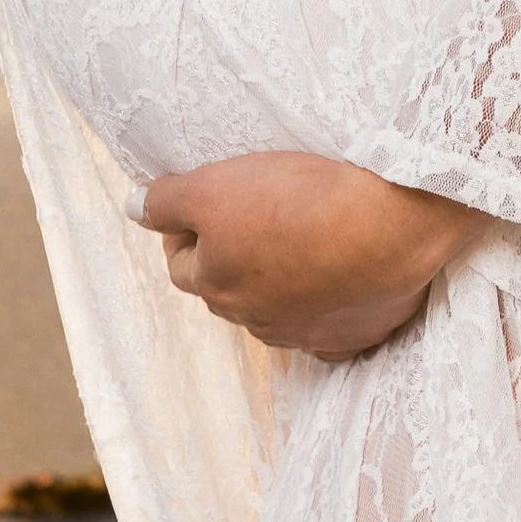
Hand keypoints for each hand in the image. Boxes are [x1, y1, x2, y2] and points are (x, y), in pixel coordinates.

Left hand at [135, 152, 479, 358]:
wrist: (388, 225)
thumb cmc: (297, 199)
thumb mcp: (214, 186)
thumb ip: (165, 201)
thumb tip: (132, 208)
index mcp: (215, 284)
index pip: (181, 263)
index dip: (185, 230)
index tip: (204, 203)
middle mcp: (253, 319)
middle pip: (226, 289)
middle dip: (228, 258)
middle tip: (249, 216)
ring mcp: (305, 334)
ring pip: (275, 308)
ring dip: (277, 280)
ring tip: (299, 237)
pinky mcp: (353, 335)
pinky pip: (329, 330)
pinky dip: (327, 310)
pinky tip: (338, 284)